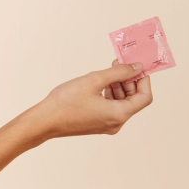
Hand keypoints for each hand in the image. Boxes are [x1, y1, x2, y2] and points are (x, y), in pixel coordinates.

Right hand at [29, 62, 153, 139]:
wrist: (44, 121)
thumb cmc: (66, 101)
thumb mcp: (94, 80)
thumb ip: (119, 72)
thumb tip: (137, 67)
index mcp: (119, 114)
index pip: (144, 97)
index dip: (144, 80)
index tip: (138, 66)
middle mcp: (117, 123)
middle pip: (134, 99)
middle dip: (130, 80)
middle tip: (120, 63)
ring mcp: (108, 125)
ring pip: (122, 102)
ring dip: (119, 85)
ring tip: (109, 70)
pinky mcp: (98, 123)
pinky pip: (112, 107)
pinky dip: (110, 93)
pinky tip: (101, 82)